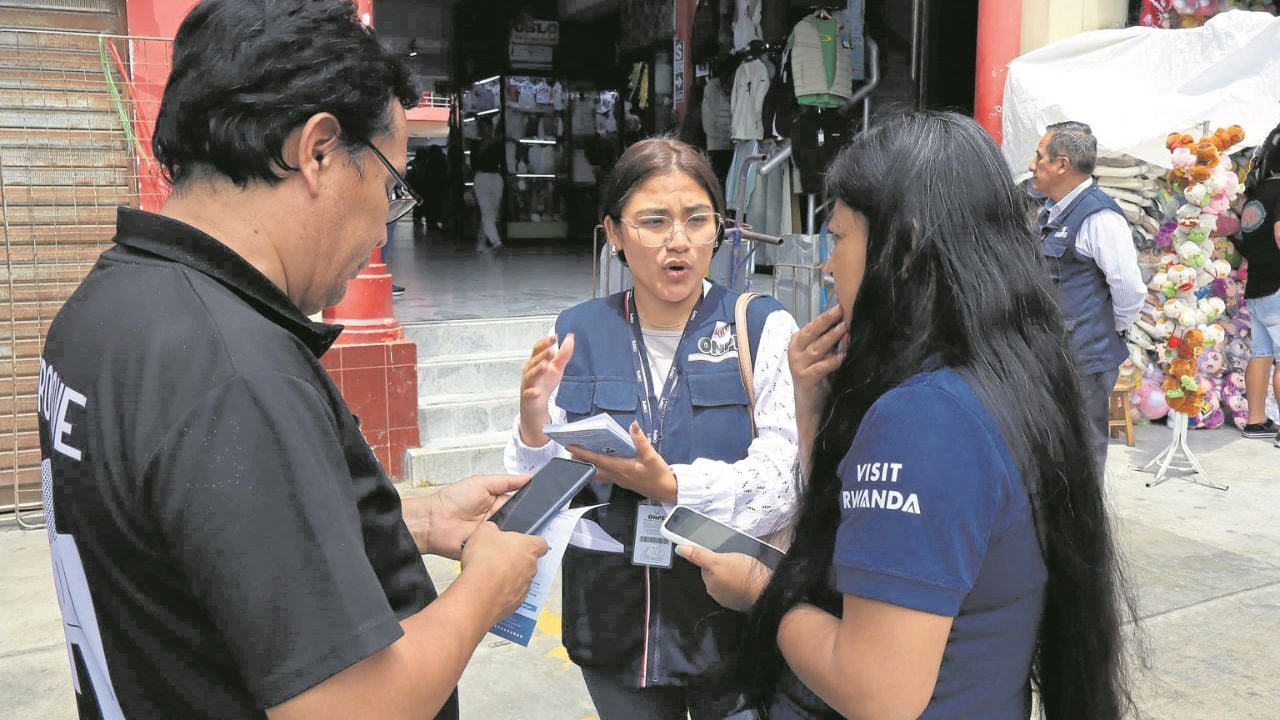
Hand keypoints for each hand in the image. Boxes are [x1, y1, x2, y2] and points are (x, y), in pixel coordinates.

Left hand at [405, 474, 530, 558]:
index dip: (531, 502)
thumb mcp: (481, 483)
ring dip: (516, 531)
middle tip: (534, 515)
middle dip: (526, 518)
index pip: (520, 503)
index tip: (543, 501)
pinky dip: (507, 545)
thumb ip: (505, 481)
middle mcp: (497, 518)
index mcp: (497, 502)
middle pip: (520, 519)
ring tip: (519, 526)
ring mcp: (493, 534)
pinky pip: (503, 548)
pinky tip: (510, 540)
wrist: (434, 522)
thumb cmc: (452, 500)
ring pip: (514, 534)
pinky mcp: (488, 548)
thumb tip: (527, 477)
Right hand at [457, 521, 548, 623]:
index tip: (524, 542)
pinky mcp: (515, 603)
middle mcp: (531, 568)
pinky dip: (501, 592)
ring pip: (519, 580)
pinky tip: (486, 588)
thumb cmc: (485, 560)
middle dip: (514, 560)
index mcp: (528, 547)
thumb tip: (490, 530)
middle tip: (497, 558)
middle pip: (528, 562)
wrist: (478, 592)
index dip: (532, 542)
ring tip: (488, 575)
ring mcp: (524, 587)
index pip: (541, 543)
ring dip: (507, 577)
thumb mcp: (483, 532)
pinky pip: (510, 595)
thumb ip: (491, 529)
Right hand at [519, 334, 574, 446]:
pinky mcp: (528, 396)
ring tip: (545, 365)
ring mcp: (528, 383)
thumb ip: (564, 353)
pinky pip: (529, 394)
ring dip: (537, 370)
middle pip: (534, 361)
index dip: (545, 343)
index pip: (538, 349)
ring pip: (531, 375)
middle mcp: (530, 370)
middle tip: (551, 350)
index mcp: (536, 361)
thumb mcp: (557, 367)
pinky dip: (532, 392)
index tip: (554, 337)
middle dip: (542, 355)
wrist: (537, 403)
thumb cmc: (545, 382)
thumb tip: (571, 337)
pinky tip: (537, 392)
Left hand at [569, 421, 675, 502]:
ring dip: (588, 466)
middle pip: (592, 469)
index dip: (582, 453)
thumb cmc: (658, 474)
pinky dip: (597, 470)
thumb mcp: (651, 455)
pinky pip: (605, 476)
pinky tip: (598, 465)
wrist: (667, 491)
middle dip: (580, 461)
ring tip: (580, 458)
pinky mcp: (623, 482)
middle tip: (570, 452)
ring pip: (598, 474)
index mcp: (620, 467)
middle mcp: (616, 475)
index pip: (597, 459)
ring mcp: (619, 480)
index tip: (570, 447)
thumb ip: (640, 440)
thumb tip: (633, 425)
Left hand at [677, 545, 770, 611]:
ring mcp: (730, 598)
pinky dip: (742, 580)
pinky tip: (749, 576)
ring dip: (734, 572)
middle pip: (717, 573)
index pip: (706, 566)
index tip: (725, 555)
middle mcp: (717, 594)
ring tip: (744, 568)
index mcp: (710, 584)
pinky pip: (739, 586)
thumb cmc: (743, 575)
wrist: (767, 590)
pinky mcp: (742, 600)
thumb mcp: (719, 559)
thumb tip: (680, 550)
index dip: (715, 557)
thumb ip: (699, 555)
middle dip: (724, 565)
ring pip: (728, 579)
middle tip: (737, 560)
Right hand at [789, 304, 845, 410]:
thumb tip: (847, 320)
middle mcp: (795, 351)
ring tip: (845, 328)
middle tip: (842, 310)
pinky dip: (832, 361)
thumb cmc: (819, 376)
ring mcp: (798, 364)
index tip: (841, 305)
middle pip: (812, 332)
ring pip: (818, 348)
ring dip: (832, 337)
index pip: (813, 325)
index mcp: (798, 342)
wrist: (810, 404)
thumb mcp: (822, 354)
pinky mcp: (804, 378)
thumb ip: (830, 340)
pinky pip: (820, 367)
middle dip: (827, 320)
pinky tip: (842, 356)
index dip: (826, 315)